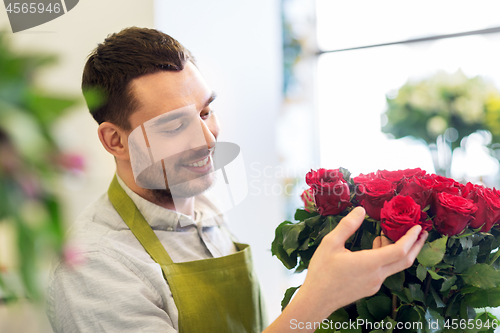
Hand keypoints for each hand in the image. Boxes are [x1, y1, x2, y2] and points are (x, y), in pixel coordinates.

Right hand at [298, 206, 427, 319]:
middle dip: (416, 245)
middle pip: (405, 261)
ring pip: (393, 266)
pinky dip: (385, 258)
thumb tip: (360, 210)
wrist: (317, 299)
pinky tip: (373, 249)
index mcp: (370, 263)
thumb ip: (347, 226)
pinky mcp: (370, 288)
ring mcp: (374, 284)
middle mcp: (377, 275)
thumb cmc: (322, 271)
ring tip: (384, 235)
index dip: (411, 238)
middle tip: (422, 232)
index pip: (400, 251)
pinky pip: (384, 271)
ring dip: (395, 250)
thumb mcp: (330, 243)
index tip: (417, 227)